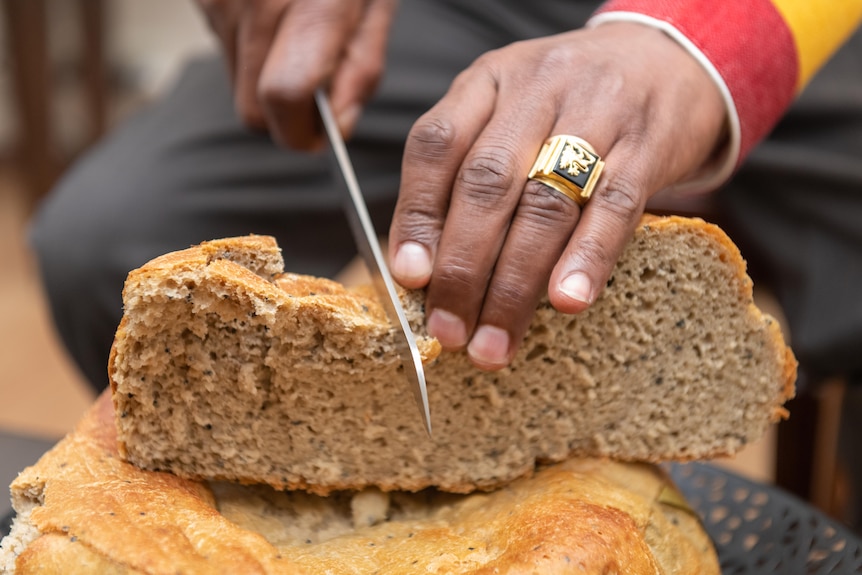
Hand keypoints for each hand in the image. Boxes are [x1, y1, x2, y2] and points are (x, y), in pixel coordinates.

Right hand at [196, 0, 397, 148]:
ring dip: (266, 77)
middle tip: (315, 91)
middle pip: (250, 107)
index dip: (300, 133)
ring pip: (234, 81)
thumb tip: (339, 128)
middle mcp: (253, 0)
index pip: (282, 99)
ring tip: (299, 32)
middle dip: (284, 115)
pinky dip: (249, 46)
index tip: (319, 138)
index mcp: (311, 2)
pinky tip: (273, 11)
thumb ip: (361, 64)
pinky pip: (222, 45)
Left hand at [388, 22, 725, 369]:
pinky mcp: (649, 144)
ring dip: (514, 285)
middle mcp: (537, 90)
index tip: (410, 277)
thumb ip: (464, 171)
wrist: (668, 58)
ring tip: (494, 343)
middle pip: (487, 183)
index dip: (417, 213)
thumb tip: (423, 268)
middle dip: (462, 268)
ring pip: (545, 203)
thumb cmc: (569, 105)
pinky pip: (615, 206)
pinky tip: (566, 303)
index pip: (437, 144)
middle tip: (448, 330)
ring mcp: (598, 113)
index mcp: (488, 81)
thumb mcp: (508, 112)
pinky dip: (587, 258)